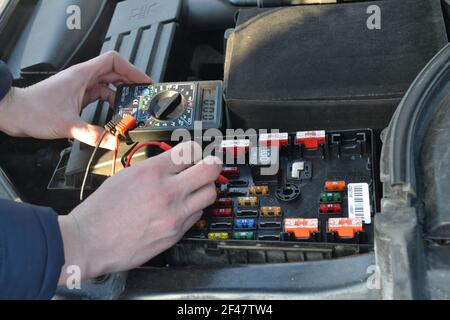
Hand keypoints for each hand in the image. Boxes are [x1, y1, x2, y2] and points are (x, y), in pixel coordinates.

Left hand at [0, 51, 150, 149]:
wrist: (14, 113)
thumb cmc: (33, 110)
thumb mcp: (68, 124)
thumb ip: (93, 135)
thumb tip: (113, 142)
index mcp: (82, 75)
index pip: (114, 61)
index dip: (132, 69)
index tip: (143, 81)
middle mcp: (83, 78)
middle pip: (115, 72)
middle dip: (130, 82)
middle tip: (142, 95)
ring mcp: (80, 86)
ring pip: (108, 84)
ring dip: (121, 94)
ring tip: (131, 106)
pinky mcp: (77, 96)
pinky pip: (100, 95)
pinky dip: (110, 102)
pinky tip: (113, 113)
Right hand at [57, 142, 221, 283]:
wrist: (89, 242)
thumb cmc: (101, 210)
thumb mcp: (126, 175)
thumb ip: (154, 168)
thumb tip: (174, 163)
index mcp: (152, 172)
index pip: (191, 150)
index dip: (195, 150)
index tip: (194, 154)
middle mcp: (168, 191)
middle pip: (211, 170)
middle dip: (212, 165)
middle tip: (207, 167)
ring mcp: (174, 214)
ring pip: (210, 194)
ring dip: (204, 189)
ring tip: (193, 190)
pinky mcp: (176, 233)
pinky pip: (197, 215)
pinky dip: (192, 209)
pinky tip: (180, 209)